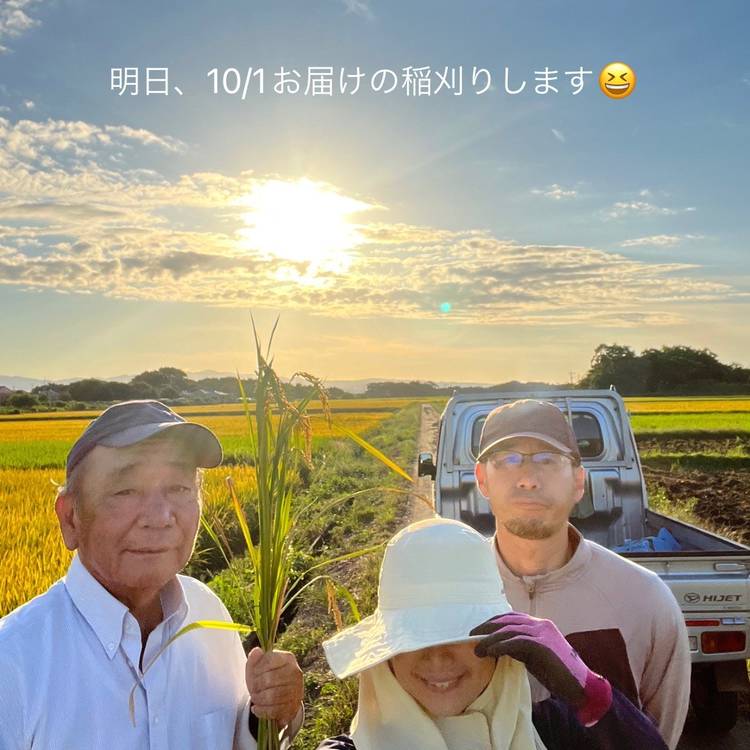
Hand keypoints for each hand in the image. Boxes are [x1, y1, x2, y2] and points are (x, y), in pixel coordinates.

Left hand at [245, 647, 303, 727]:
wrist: (279, 698)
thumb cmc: (266, 677)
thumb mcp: (258, 667)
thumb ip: (255, 658)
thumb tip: (256, 651)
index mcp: (288, 658)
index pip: (269, 660)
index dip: (256, 669)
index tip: (253, 674)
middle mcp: (296, 673)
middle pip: (269, 679)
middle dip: (256, 686)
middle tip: (252, 689)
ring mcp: (296, 690)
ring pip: (272, 696)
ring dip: (258, 699)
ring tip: (254, 698)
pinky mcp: (293, 707)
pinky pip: (274, 710)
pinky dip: (262, 710)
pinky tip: (256, 708)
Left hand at [471, 612, 611, 725]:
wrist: (582, 687)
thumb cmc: (558, 674)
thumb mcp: (535, 656)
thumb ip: (521, 647)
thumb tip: (498, 646)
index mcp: (540, 625)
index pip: (512, 617)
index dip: (493, 622)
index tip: (479, 630)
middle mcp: (541, 624)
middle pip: (507, 620)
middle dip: (487, 627)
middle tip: (471, 635)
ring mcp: (542, 633)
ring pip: (509, 630)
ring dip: (490, 638)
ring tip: (477, 647)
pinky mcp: (542, 645)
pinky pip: (516, 642)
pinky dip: (500, 646)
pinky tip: (489, 651)